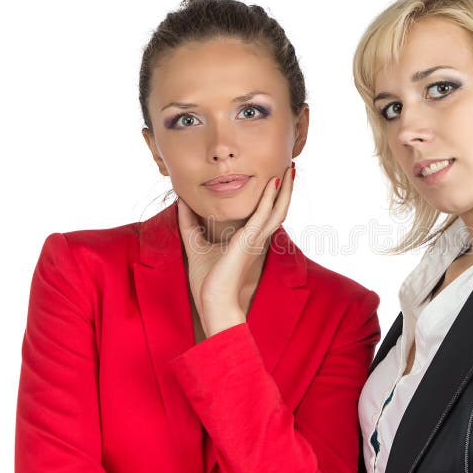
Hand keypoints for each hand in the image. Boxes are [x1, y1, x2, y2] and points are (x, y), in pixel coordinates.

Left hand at [178, 164, 294, 337]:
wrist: (213, 303)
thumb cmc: (208, 283)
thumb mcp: (195, 245)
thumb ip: (189, 223)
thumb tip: (181, 203)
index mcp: (249, 241)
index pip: (265, 215)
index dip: (272, 197)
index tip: (274, 179)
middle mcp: (257, 239)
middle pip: (277, 209)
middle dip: (285, 189)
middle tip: (289, 168)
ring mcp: (256, 239)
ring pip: (278, 209)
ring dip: (285, 189)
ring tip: (290, 170)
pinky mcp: (250, 240)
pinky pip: (264, 215)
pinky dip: (270, 198)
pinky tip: (273, 182)